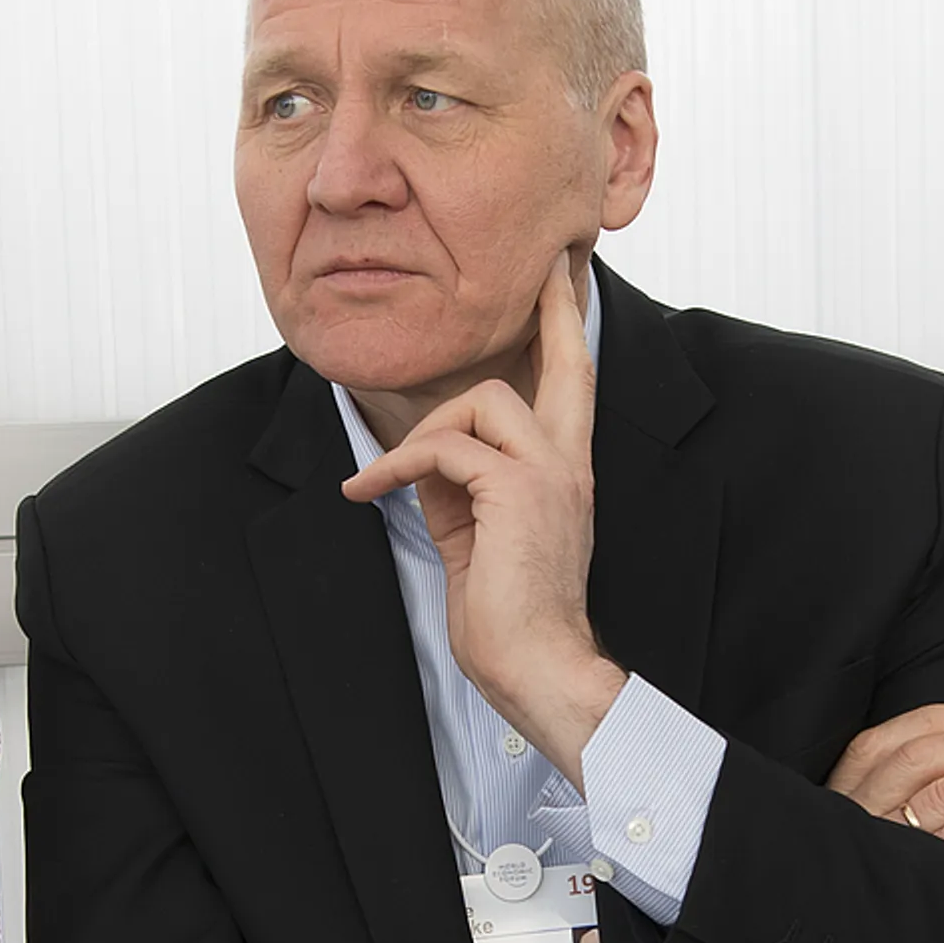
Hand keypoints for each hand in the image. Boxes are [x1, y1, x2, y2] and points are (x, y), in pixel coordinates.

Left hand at [343, 254, 625, 776]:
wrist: (541, 669)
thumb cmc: (512, 620)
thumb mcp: (481, 539)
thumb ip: (465, 489)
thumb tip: (429, 458)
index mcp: (568, 477)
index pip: (576, 389)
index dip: (567, 331)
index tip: (566, 281)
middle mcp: (570, 466)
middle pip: (562, 367)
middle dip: (552, 315)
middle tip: (550, 273)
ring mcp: (549, 474)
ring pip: (482, 400)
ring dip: (426, 432)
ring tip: (388, 479)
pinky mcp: (516, 490)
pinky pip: (441, 448)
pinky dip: (395, 465)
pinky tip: (367, 493)